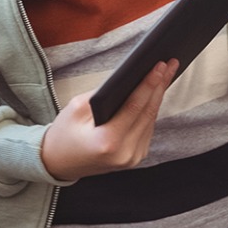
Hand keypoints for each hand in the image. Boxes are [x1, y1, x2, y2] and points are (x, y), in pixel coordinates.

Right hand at [40, 59, 177, 181]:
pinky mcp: (136, 157)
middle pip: (148, 112)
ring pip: (151, 120)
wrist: (58, 163)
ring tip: (166, 74)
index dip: (150, 84)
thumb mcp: (76, 108)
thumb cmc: (63, 133)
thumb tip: (130, 78)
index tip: (161, 65)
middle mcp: (125, 153)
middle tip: (170, 63)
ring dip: (158, 96)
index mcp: (108, 141)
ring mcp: (133, 158)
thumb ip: (104, 94)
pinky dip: (150, 110)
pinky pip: (147, 129)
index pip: (135, 106)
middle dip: (160, 85)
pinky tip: (156, 93)